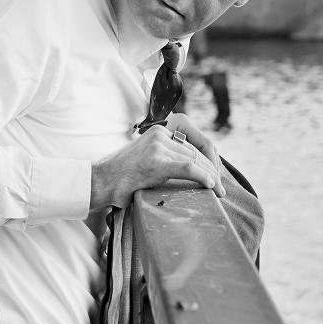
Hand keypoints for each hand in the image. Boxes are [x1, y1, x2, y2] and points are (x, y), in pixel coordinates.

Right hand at [90, 114, 224, 209]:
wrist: (101, 182)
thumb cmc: (121, 178)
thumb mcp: (145, 161)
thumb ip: (164, 159)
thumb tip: (189, 170)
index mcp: (157, 132)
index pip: (189, 146)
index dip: (205, 163)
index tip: (214, 178)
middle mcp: (159, 135)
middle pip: (194, 152)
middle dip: (211, 170)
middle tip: (221, 188)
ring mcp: (158, 146)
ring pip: (194, 160)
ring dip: (211, 177)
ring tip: (219, 191)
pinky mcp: (157, 161)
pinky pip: (188, 168)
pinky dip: (203, 177)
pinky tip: (211, 186)